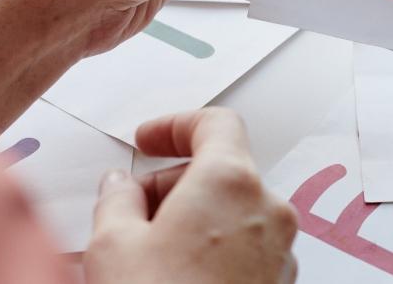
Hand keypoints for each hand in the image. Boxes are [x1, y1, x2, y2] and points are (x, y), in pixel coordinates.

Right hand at [85, 108, 297, 283]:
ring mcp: (279, 250)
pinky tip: (172, 274)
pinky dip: (210, 246)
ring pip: (234, 211)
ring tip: (145, 249)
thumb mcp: (112, 244)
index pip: (215, 123)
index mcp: (231, 181)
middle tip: (130, 207)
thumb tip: (119, 187)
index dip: (175, 126)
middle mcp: (267, 209)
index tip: (146, 140)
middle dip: (173, 181)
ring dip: (192, 216)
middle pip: (223, 169)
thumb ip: (116, 199)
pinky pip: (244, 246)